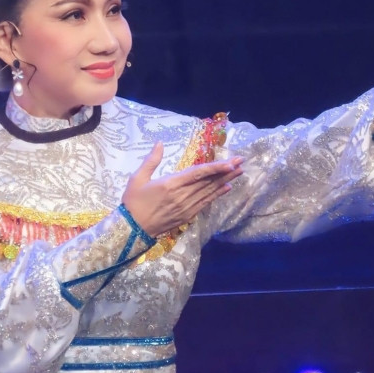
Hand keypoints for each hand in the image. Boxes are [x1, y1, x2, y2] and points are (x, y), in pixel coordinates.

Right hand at [122, 142, 243, 237]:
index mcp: (171, 184)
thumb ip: (151, 160)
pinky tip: (226, 188)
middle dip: (226, 171)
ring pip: (209, 192)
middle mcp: (182, 195)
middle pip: (208, 181)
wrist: (132, 229)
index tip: (230, 162)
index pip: (198, 173)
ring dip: (225, 181)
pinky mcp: (187, 216)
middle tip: (241, 162)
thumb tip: (159, 143)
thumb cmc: (133, 202)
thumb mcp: (137, 178)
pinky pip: (205, 203)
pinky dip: (217, 195)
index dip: (216, 167)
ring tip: (239, 172)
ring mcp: (186, 207)